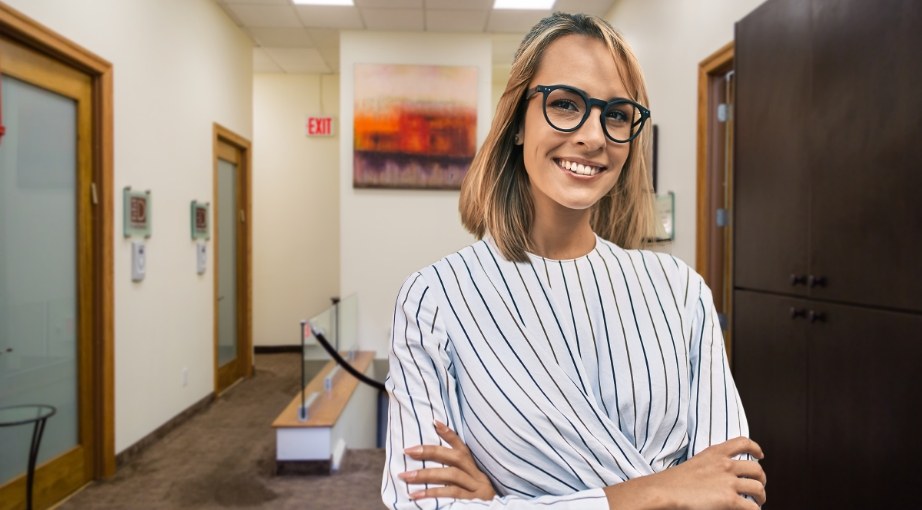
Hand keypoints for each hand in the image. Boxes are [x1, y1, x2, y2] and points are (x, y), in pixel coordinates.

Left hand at [399, 420, 496, 500]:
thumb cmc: (475, 502)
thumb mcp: (469, 487)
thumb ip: (454, 476)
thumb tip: (426, 467)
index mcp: (475, 471)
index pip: (463, 449)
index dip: (450, 435)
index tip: (435, 422)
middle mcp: (478, 477)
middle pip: (456, 458)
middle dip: (431, 452)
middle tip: (408, 450)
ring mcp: (477, 489)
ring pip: (452, 475)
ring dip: (426, 474)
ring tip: (405, 476)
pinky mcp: (474, 502)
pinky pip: (452, 495)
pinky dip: (433, 494)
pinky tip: (416, 495)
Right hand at [605, 437, 765, 509]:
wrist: (665, 491)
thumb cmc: (674, 481)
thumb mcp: (695, 463)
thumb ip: (711, 465)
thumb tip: (722, 476)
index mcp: (715, 453)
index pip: (743, 443)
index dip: (755, 448)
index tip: (760, 455)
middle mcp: (725, 465)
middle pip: (756, 469)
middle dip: (761, 479)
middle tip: (759, 486)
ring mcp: (729, 482)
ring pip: (758, 488)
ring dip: (761, 496)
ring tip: (758, 502)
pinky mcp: (730, 500)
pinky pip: (752, 507)